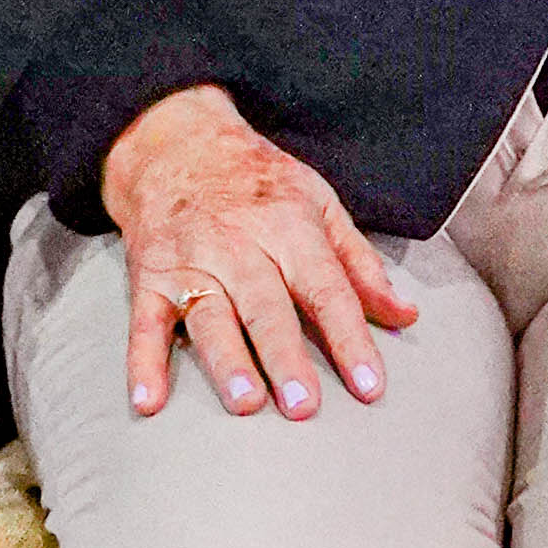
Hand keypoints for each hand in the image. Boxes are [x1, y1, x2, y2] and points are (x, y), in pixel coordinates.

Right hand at [102, 83, 415, 420]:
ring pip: (210, 317)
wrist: (177, 143)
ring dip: (226, 361)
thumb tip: (404, 315)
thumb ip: (360, 266)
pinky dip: (142, 363)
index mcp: (290, 228)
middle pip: (267, 307)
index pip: (327, 290)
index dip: (350, 339)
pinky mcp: (152, 277)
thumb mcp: (319, 205)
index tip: (369, 385)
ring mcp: (192, 263)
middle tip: (303, 405)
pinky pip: (144, 324)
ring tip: (245, 402)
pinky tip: (149, 401)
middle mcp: (240, 246)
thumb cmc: (258, 182)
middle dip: (285, 356)